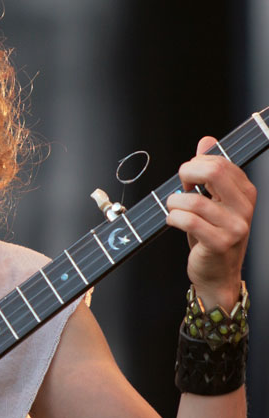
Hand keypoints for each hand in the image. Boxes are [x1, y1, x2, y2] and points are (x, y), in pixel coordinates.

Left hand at [165, 137, 255, 309]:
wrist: (217, 276)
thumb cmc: (212, 237)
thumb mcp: (212, 202)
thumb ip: (210, 172)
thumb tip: (206, 141)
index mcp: (246, 193)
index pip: (221, 162)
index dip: (197, 165)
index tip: (188, 178)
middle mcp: (244, 208)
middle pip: (213, 172)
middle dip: (187, 174)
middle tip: (179, 188)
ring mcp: (234, 227)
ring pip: (193, 201)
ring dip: (173, 203)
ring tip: (173, 209)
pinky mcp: (219, 244)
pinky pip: (188, 222)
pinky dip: (172, 218)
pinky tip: (172, 221)